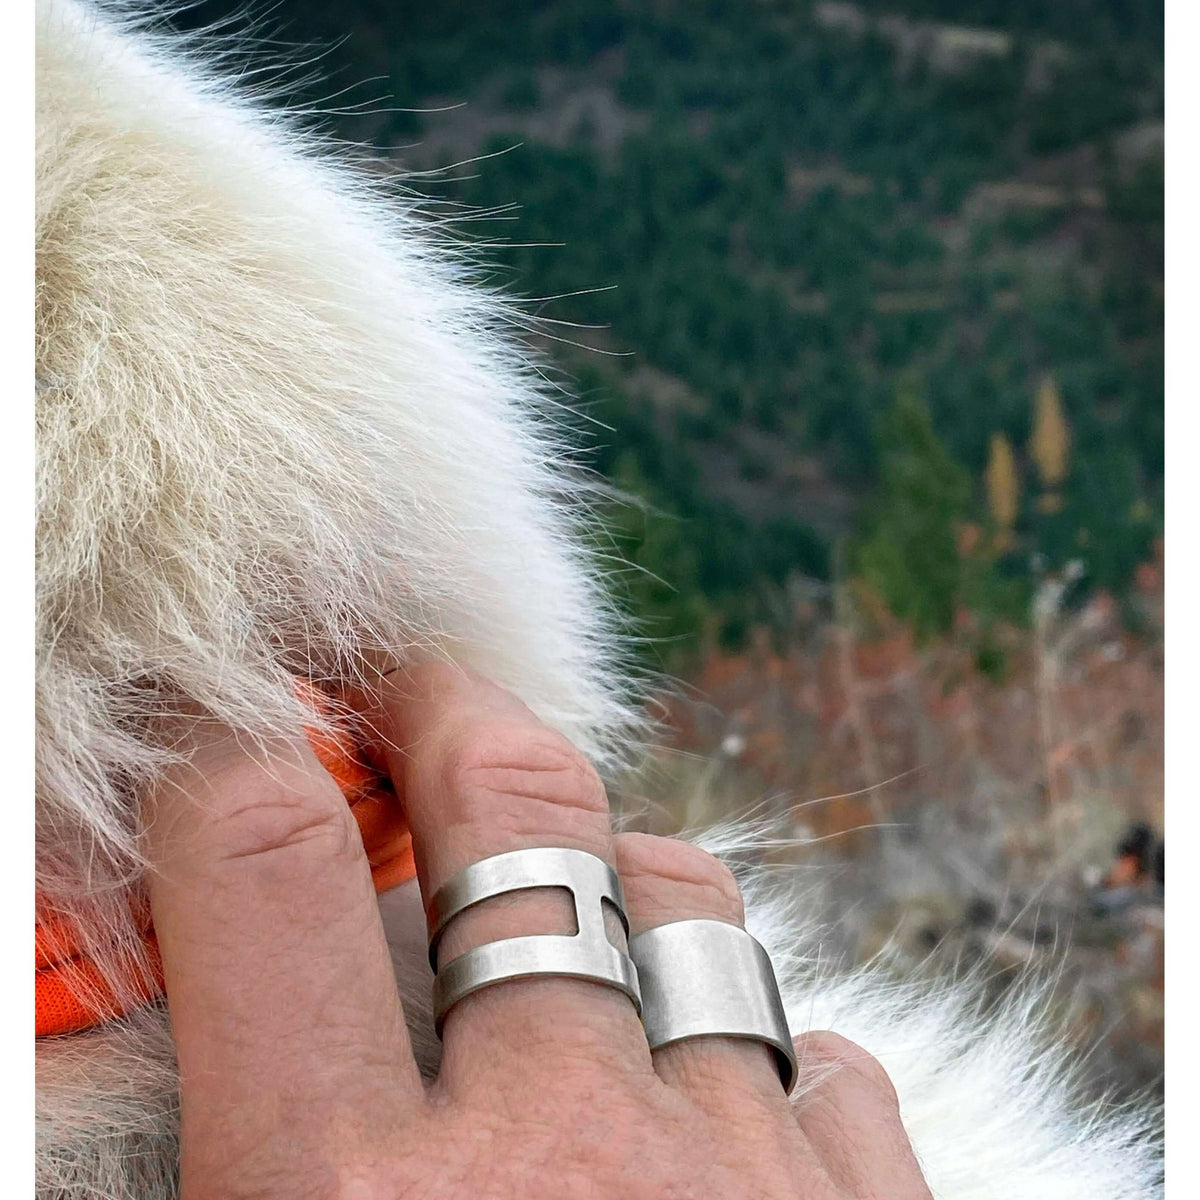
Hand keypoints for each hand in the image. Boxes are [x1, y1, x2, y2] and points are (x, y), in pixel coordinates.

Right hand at [146, 663, 931, 1198]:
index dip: (233, 765)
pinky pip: (824, 1062)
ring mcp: (741, 1181)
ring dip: (624, 875)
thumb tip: (200, 1055)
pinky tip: (719, 1104)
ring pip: (687, 899)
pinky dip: (757, 1057)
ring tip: (587, 899)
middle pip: (517, 814)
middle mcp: (561, 1166)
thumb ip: (228, 1168)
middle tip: (430, 700)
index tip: (233, 736)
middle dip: (458, 723)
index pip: (266, 878)